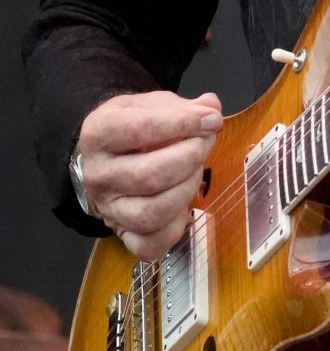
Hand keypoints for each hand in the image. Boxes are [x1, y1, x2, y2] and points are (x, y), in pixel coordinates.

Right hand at [75, 90, 222, 259]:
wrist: (108, 157)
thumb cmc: (133, 128)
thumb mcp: (150, 105)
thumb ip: (181, 106)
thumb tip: (210, 107)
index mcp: (98, 134)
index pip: (141, 128)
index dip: (183, 123)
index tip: (212, 119)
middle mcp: (97, 175)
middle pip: (149, 175)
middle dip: (190, 157)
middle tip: (206, 141)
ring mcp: (108, 209)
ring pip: (151, 212)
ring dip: (187, 189)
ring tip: (197, 169)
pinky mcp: (122, 234)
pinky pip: (150, 244)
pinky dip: (175, 227)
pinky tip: (184, 205)